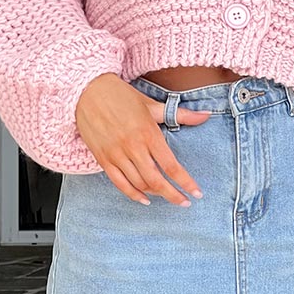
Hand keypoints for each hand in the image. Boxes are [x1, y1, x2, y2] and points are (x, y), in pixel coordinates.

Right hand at [75, 73, 209, 206]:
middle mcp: (133, 146)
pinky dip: (132, 195)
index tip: (196, 193)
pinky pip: (119, 183)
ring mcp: (116, 154)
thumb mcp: (151, 104)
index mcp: (148, 133)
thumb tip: (206, 115)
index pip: (171, 165)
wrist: (87, 91)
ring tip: (168, 196)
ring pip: (139, 183)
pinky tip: (144, 199)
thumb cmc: (121, 95)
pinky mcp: (103, 159)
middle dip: (173, 194)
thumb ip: (180, 114)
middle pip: (156, 180)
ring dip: (156, 194)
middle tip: (185, 202)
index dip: (185, 182)